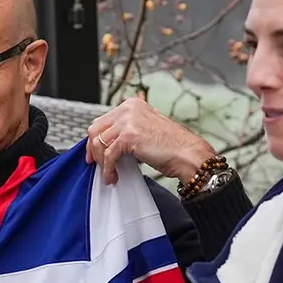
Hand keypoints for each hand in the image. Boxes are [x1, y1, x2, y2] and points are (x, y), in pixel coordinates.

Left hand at [87, 97, 215, 187]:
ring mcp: (128, 120)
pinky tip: (112, 177)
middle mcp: (129, 108)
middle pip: (96, 129)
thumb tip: (108, 144)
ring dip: (101, 162)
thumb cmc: (173, 147)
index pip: (103, 120)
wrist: (189, 154)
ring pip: (99, 142)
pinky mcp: (129, 136)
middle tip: (95, 164)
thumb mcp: (145, 130)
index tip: (94, 153)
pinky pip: (108, 155)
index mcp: (133, 105)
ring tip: (109, 174)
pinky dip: (108, 169)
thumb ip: (127, 131)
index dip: (95, 139)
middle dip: (93, 150)